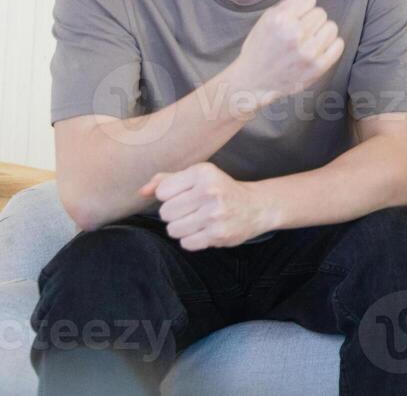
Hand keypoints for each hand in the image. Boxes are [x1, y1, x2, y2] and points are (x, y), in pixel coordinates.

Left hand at [140, 163, 272, 250]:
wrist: (257, 206)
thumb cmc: (221, 190)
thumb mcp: (198, 177)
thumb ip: (167, 180)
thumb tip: (141, 192)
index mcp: (203, 172)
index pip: (162, 192)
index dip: (171, 196)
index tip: (187, 195)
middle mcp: (210, 191)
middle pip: (166, 212)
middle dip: (175, 214)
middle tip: (193, 210)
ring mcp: (215, 214)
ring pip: (173, 229)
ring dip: (182, 228)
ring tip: (198, 221)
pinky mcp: (218, 234)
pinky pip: (186, 243)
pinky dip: (192, 239)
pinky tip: (205, 231)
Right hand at [226, 0, 344, 111]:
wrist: (254, 80)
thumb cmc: (261, 48)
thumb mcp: (266, 20)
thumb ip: (288, 5)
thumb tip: (310, 0)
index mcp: (280, 20)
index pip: (309, 0)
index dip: (303, 8)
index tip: (297, 17)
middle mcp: (295, 34)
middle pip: (321, 13)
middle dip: (312, 20)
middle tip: (301, 32)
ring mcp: (308, 52)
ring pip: (331, 27)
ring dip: (322, 32)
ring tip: (310, 40)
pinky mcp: (318, 67)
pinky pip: (338, 45)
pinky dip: (332, 44)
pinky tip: (320, 48)